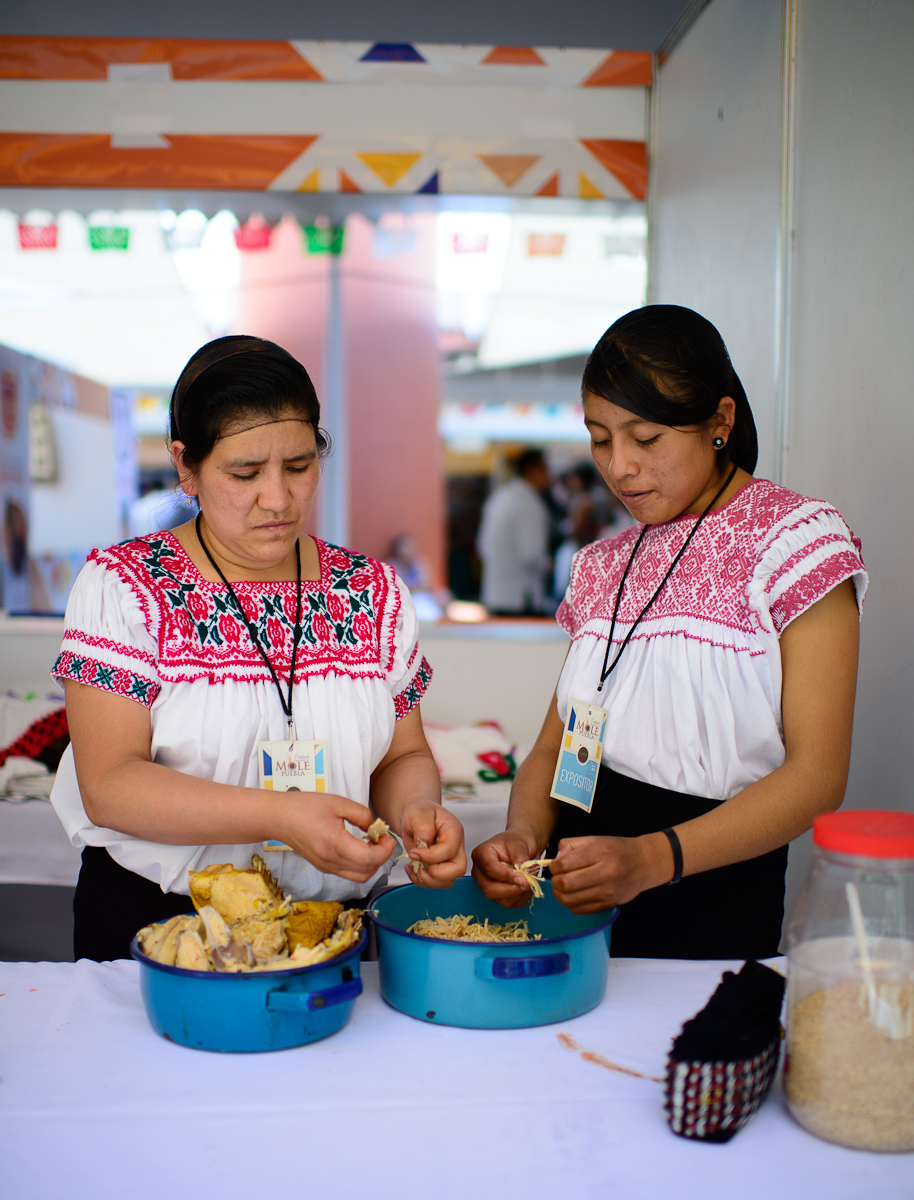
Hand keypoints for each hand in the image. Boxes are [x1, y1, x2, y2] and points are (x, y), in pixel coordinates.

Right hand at [274, 792, 394, 882]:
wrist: (279, 818)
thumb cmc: (305, 807)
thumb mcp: (338, 803)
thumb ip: (362, 814)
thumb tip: (374, 828)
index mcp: (334, 844)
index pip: (369, 859)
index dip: (385, 850)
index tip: (387, 837)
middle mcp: (330, 861)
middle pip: (367, 872)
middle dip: (382, 857)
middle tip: (382, 839)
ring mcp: (326, 867)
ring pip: (359, 877)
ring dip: (372, 863)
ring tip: (372, 844)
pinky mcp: (323, 867)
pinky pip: (348, 873)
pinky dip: (360, 864)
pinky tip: (359, 847)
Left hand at [398, 801, 466, 887]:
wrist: (415, 815)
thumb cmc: (420, 811)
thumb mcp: (419, 813)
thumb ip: (423, 829)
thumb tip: (423, 848)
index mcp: (454, 831)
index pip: (449, 850)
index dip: (431, 856)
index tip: (414, 853)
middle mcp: (455, 847)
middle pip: (458, 869)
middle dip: (437, 874)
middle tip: (419, 866)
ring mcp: (448, 859)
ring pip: (447, 881)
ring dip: (427, 880)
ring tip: (412, 866)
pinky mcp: (439, 867)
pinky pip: (435, 883)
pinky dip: (421, 881)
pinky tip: (411, 869)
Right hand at [472, 828, 541, 907]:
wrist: (521, 846)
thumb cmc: (517, 841)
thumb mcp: (520, 843)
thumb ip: (520, 857)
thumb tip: (522, 872)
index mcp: (481, 854)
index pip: (489, 868)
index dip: (506, 876)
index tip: (522, 877)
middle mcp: (480, 871)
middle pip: (489, 888)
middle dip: (511, 889)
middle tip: (527, 883)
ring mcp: (486, 884)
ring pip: (498, 899)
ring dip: (517, 894)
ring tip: (529, 882)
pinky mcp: (496, 894)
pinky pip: (508, 903)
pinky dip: (520, 898)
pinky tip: (526, 886)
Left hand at [549, 834, 661, 913]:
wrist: (644, 864)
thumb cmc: (617, 849)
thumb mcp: (594, 839)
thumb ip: (571, 845)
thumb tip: (555, 859)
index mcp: (600, 852)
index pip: (565, 864)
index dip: (554, 866)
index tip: (555, 866)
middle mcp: (605, 873)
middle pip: (566, 884)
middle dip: (555, 881)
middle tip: (557, 877)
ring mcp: (608, 892)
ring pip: (570, 900)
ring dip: (560, 894)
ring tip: (563, 887)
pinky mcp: (609, 904)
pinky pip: (580, 909)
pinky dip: (571, 903)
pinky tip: (574, 894)